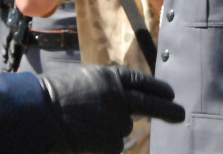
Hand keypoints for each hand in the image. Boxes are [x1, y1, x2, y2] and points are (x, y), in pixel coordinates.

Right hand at [38, 65, 183, 153]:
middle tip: (180, 114)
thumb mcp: (83, 81)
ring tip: (85, 125)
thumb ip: (105, 89)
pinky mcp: (112, 142)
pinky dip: (102, 145)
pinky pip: (112, 145)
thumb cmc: (54, 95)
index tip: (170, 93)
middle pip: (150, 105)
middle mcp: (120, 97)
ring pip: (123, 128)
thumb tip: (120, 101)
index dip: (157, 88)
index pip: (141, 82)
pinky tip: (84, 138)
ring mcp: (118, 120)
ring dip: (111, 130)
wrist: (42, 114)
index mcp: (111, 78)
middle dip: (167, 110)